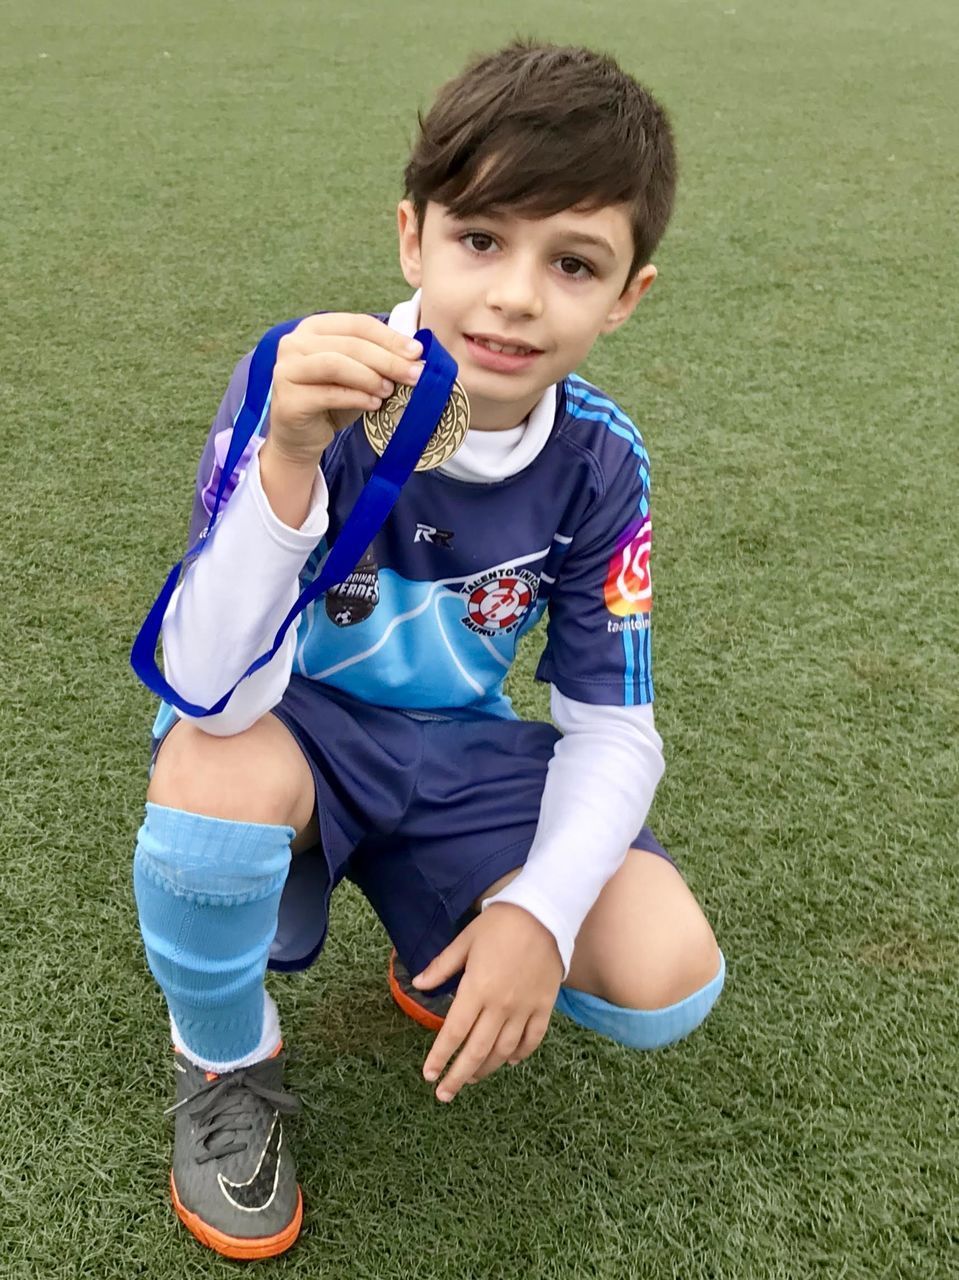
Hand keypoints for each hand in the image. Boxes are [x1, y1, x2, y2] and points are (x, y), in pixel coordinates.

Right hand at [266, 313, 424, 466]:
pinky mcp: (288, 398)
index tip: (417, 353)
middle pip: (350, 344)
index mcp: (314, 327)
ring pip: (336, 364)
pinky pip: (328, 393)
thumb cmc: (332, 401)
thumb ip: (378, 360)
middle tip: (415, 375)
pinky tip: (374, 404)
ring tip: (389, 390)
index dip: (390, 337)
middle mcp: (294, 343)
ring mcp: (287, 369)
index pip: (358, 324)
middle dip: (387, 359)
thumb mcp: (358, 374)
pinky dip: (356, 397)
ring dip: (370, 377)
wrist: (302, 437)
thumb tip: (415, 356)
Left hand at [413, 904, 563, 1102]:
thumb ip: (442, 966)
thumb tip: (418, 983)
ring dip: (485, 1069)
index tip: (428, 1075)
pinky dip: (519, 1054)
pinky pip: (532, 1039)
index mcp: (477, 989)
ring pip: (503, 1051)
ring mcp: (524, 1008)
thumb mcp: (465, 941)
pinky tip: (508, 1061)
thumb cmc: (499, 924)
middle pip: (476, 1051)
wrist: (544, 913)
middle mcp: (500, 1005)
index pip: (454, 1033)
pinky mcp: (544, 1006)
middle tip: (444, 1094)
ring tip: (471, 1079)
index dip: (440, 1057)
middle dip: (458, 1076)